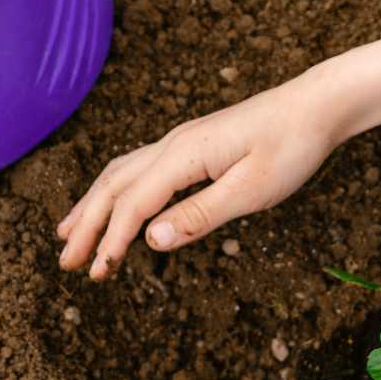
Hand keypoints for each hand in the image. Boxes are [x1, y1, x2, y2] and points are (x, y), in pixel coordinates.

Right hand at [56, 68, 348, 278]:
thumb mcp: (252, 189)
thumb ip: (200, 215)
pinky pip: (138, 169)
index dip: (111, 241)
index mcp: (183, 156)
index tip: (96, 273)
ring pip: (120, 174)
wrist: (315, 106)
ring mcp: (179, 143)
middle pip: (114, 186)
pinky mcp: (190, 146)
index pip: (133, 204)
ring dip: (93, 206)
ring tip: (68, 233)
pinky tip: (113, 204)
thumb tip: (151, 240)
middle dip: (86, 225)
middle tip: (65, 263)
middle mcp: (172, 145)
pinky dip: (116, 191)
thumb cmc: (291, 147)